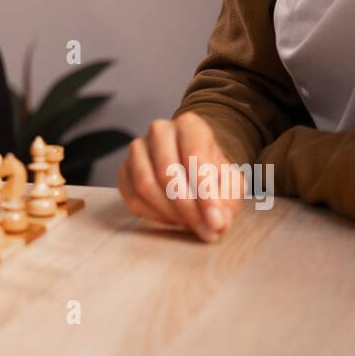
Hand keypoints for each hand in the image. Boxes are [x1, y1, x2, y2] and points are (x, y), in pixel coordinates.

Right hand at [116, 112, 244, 242]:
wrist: (192, 166)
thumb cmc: (212, 172)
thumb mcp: (230, 181)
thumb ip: (229, 198)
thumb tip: (218, 221)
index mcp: (189, 125)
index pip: (194, 155)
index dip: (205, 192)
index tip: (216, 221)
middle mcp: (160, 130)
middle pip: (166, 172)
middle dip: (187, 208)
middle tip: (205, 230)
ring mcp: (138, 149)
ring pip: (145, 185)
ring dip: (170, 213)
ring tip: (190, 225)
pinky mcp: (124, 169)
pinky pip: (132, 197)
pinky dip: (153, 215)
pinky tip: (172, 219)